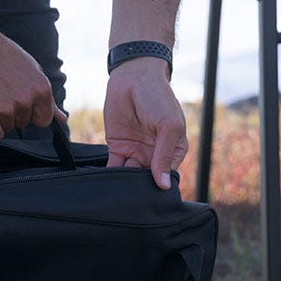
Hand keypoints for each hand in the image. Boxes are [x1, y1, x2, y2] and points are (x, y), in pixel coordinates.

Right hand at [0, 28, 64, 139]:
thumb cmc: (4, 56)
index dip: (32, 113)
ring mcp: (6, 109)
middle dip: (13, 112)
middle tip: (1, 91)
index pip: (44, 120)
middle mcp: (26, 101)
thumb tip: (62, 119)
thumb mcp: (33, 71)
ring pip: (7, 127)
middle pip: (23, 123)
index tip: (20, 101)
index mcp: (42, 90)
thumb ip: (48, 99)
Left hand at [103, 57, 187, 189]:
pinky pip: (114, 166)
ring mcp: (136, 151)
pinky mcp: (118, 147)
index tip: (151, 200)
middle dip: (140, 189)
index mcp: (174, 150)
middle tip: (132, 202)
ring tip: (118, 196)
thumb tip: (163, 184)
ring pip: (130, 175)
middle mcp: (155, 154)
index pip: (168, 175)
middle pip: (148, 179)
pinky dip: (109, 176)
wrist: (133, 78)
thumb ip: (165, 155)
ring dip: (124, 184)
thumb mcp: (168, 125)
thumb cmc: (158, 98)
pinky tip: (106, 185)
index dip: (160, 187)